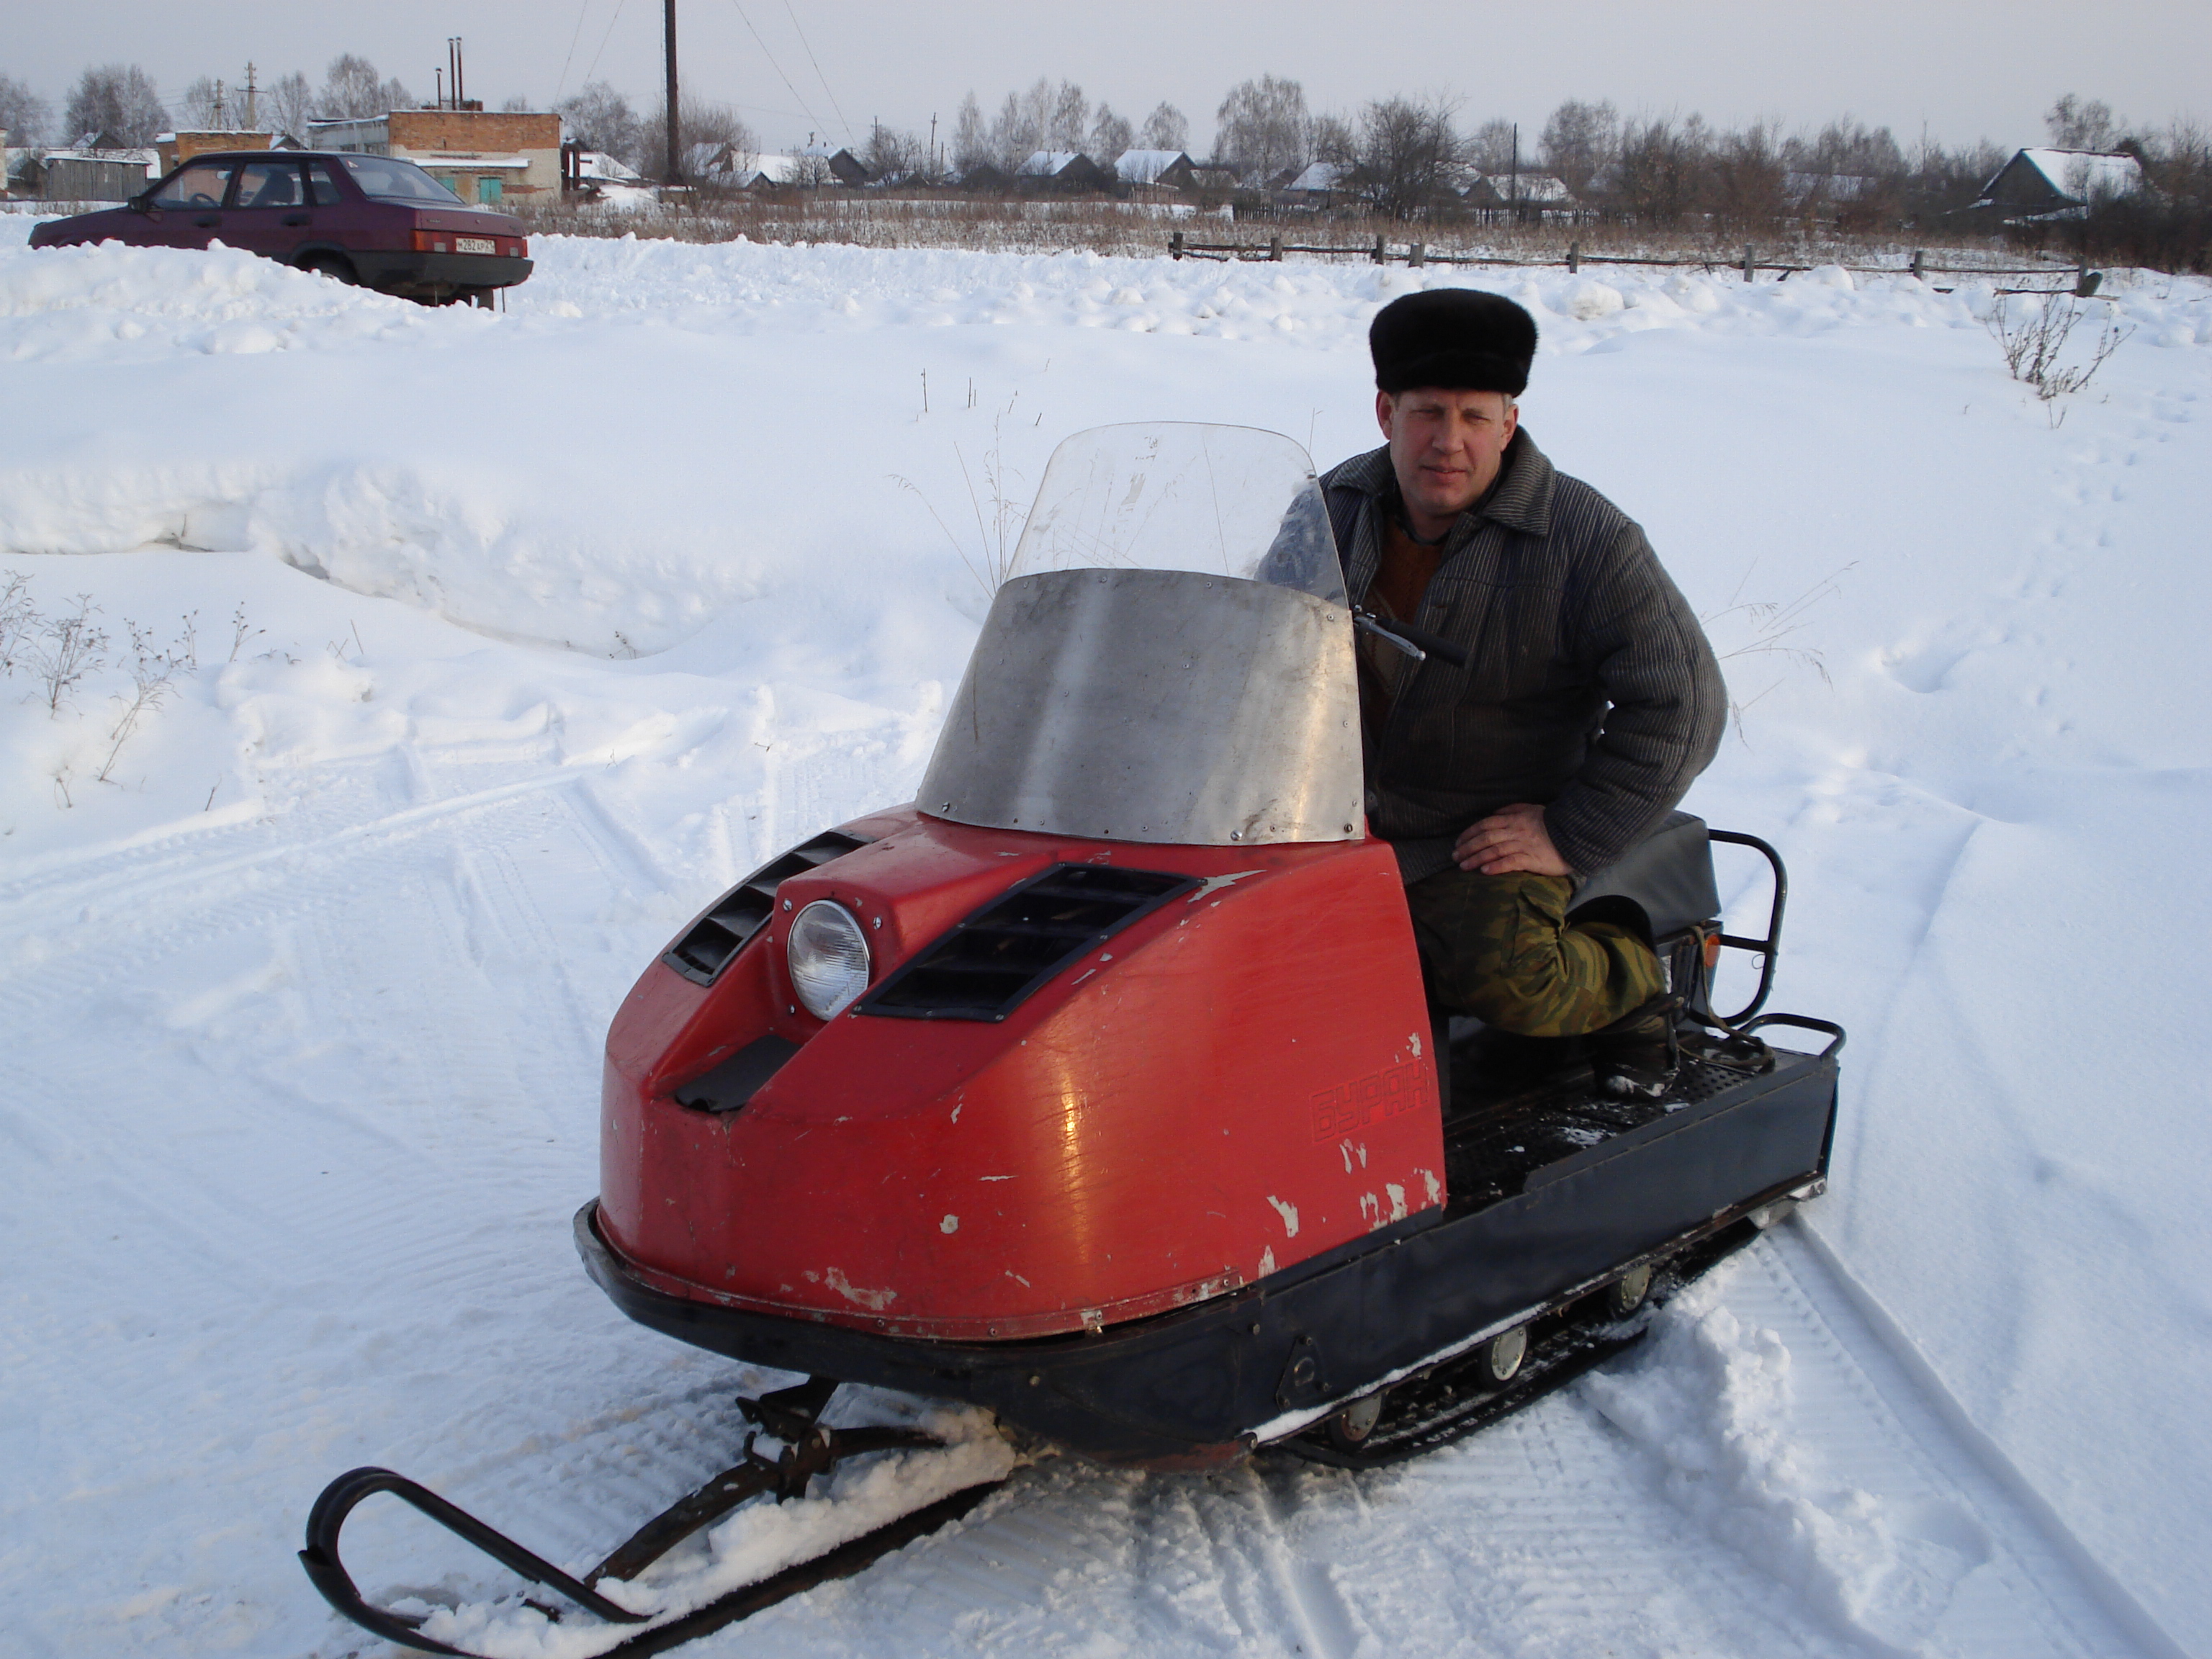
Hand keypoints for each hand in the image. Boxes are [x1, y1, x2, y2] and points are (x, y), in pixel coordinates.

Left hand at [1453, 803, 1571, 876]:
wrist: (1576, 833)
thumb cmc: (1553, 823)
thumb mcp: (1532, 809)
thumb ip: (1513, 809)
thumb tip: (1494, 812)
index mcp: (1514, 819)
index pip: (1485, 824)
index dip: (1469, 833)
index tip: (1458, 843)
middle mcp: (1516, 831)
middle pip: (1486, 838)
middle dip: (1468, 847)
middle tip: (1455, 857)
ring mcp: (1524, 845)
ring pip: (1494, 850)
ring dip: (1476, 858)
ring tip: (1464, 866)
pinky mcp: (1533, 859)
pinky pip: (1511, 862)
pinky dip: (1496, 866)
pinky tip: (1485, 871)